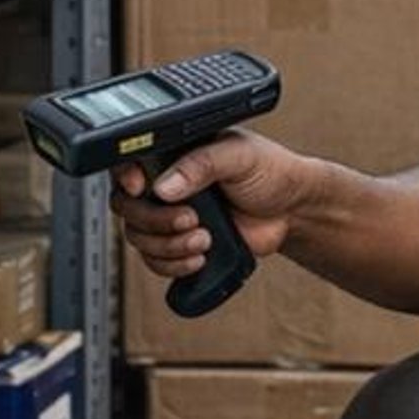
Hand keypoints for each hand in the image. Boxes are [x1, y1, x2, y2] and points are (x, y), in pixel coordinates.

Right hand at [111, 131, 305, 286]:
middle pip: (128, 207)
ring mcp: (171, 217)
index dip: (125, 177)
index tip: (140, 188)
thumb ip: (201, 164)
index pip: (129, 162)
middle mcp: (166, 185)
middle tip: (191, 219)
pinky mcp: (181, 245)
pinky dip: (173, 265)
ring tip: (204, 239)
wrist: (292, 211)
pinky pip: (156, 262)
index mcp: (174, 154)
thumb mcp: (238, 155)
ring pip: (139, 238)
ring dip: (168, 245)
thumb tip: (166, 185)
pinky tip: (199, 257)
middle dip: (156, 220)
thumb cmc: (270, 172)